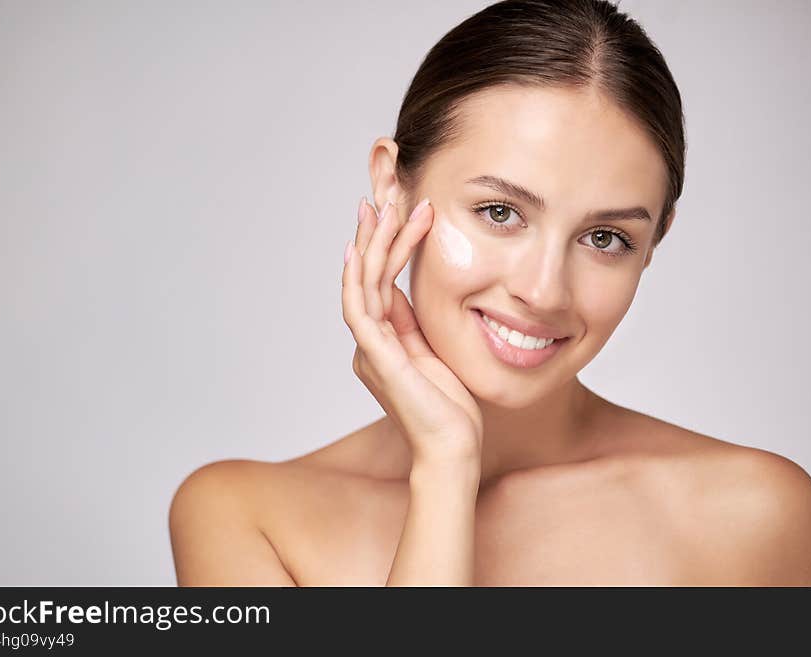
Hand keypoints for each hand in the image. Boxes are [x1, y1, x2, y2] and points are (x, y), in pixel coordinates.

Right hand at [341, 196, 483, 466]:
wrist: (452, 449)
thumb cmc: (450, 408)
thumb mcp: (434, 354)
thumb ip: (415, 325)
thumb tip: (405, 293)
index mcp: (383, 341)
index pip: (380, 283)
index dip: (385, 245)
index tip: (397, 211)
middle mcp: (369, 343)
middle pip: (365, 276)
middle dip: (373, 233)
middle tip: (382, 193)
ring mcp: (369, 350)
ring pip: (361, 285)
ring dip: (371, 244)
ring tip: (383, 206)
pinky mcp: (377, 358)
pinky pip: (360, 309)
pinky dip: (357, 278)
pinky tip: (360, 249)